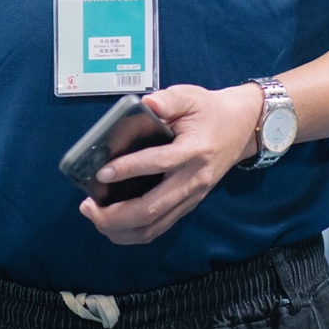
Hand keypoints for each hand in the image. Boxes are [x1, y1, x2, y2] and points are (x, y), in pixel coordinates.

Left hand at [81, 82, 264, 245]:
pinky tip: (113, 225)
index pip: (159, 163)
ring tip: (95, 217)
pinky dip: (133, 232)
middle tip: (87, 206)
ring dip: (121, 229)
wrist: (241, 128)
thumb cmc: (209, 111)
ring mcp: (192, 197)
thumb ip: (169, 99)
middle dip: (115, 214)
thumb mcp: (191, 96)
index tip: (102, 172)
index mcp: (194, 151)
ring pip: (154, 226)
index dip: (129, 169)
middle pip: (152, 208)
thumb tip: (147, 104)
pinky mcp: (188, 205)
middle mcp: (193, 180)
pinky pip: (159, 227)